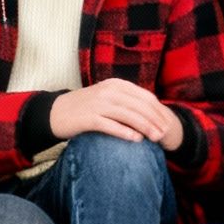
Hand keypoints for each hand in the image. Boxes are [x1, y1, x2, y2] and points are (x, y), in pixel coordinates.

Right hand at [50, 79, 183, 150]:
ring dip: (145, 127)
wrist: (56, 112)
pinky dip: (126, 132)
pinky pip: (112, 125)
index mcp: (116, 84)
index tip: (167, 123)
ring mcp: (98, 104)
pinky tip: (136, 139)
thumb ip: (125, 99)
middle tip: (164, 133)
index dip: (158, 110)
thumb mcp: (106, 96)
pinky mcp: (89, 118)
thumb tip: (149, 110)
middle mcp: (108, 91)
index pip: (144, 96)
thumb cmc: (85, 107)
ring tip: (155, 138)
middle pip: (139, 106)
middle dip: (155, 120)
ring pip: (129, 115)